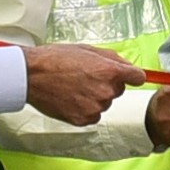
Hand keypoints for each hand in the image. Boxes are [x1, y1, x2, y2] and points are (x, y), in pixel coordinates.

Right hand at [24, 43, 142, 125]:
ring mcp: (95, 107)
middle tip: (85, 77)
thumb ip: (112, 58)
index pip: (139, 78)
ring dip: (94, 97)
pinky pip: (92, 115)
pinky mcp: (83, 120)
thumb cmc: (55, 59)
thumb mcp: (87, 49)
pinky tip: (70, 98)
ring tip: (74, 87)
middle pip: (119, 91)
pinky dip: (84, 109)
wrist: (30, 76)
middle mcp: (106, 91)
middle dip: (107, 84)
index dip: (133, 76)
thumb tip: (128, 65)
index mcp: (110, 71)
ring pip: (104, 103)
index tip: (129, 77)